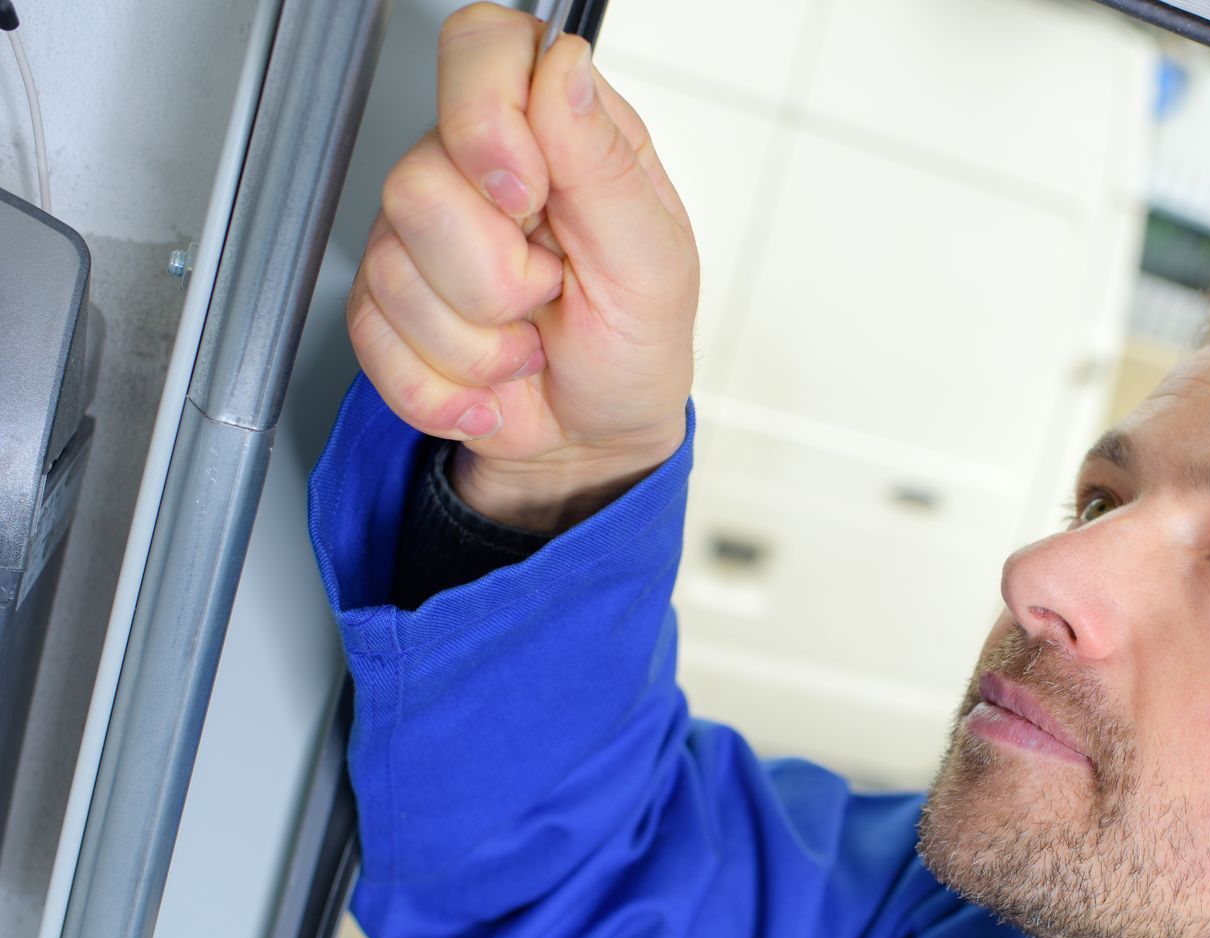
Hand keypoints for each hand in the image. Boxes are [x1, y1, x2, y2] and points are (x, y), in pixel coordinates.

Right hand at [346, 2, 698, 529]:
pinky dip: (444, 385)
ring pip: (394, 267)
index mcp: (554, 130)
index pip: (481, 48)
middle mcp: (477, 168)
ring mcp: (421, 234)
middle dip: (496, 275)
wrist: (595, 436)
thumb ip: (604, 163)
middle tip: (549, 293)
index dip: (484, 117)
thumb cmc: (635, 343)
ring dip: (478, 342)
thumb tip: (564, 68)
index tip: (527, 194)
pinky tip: (488, 380)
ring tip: (526, 342)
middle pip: (418, 181)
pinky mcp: (384, 304)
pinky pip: (374, 336)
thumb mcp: (653, 262)